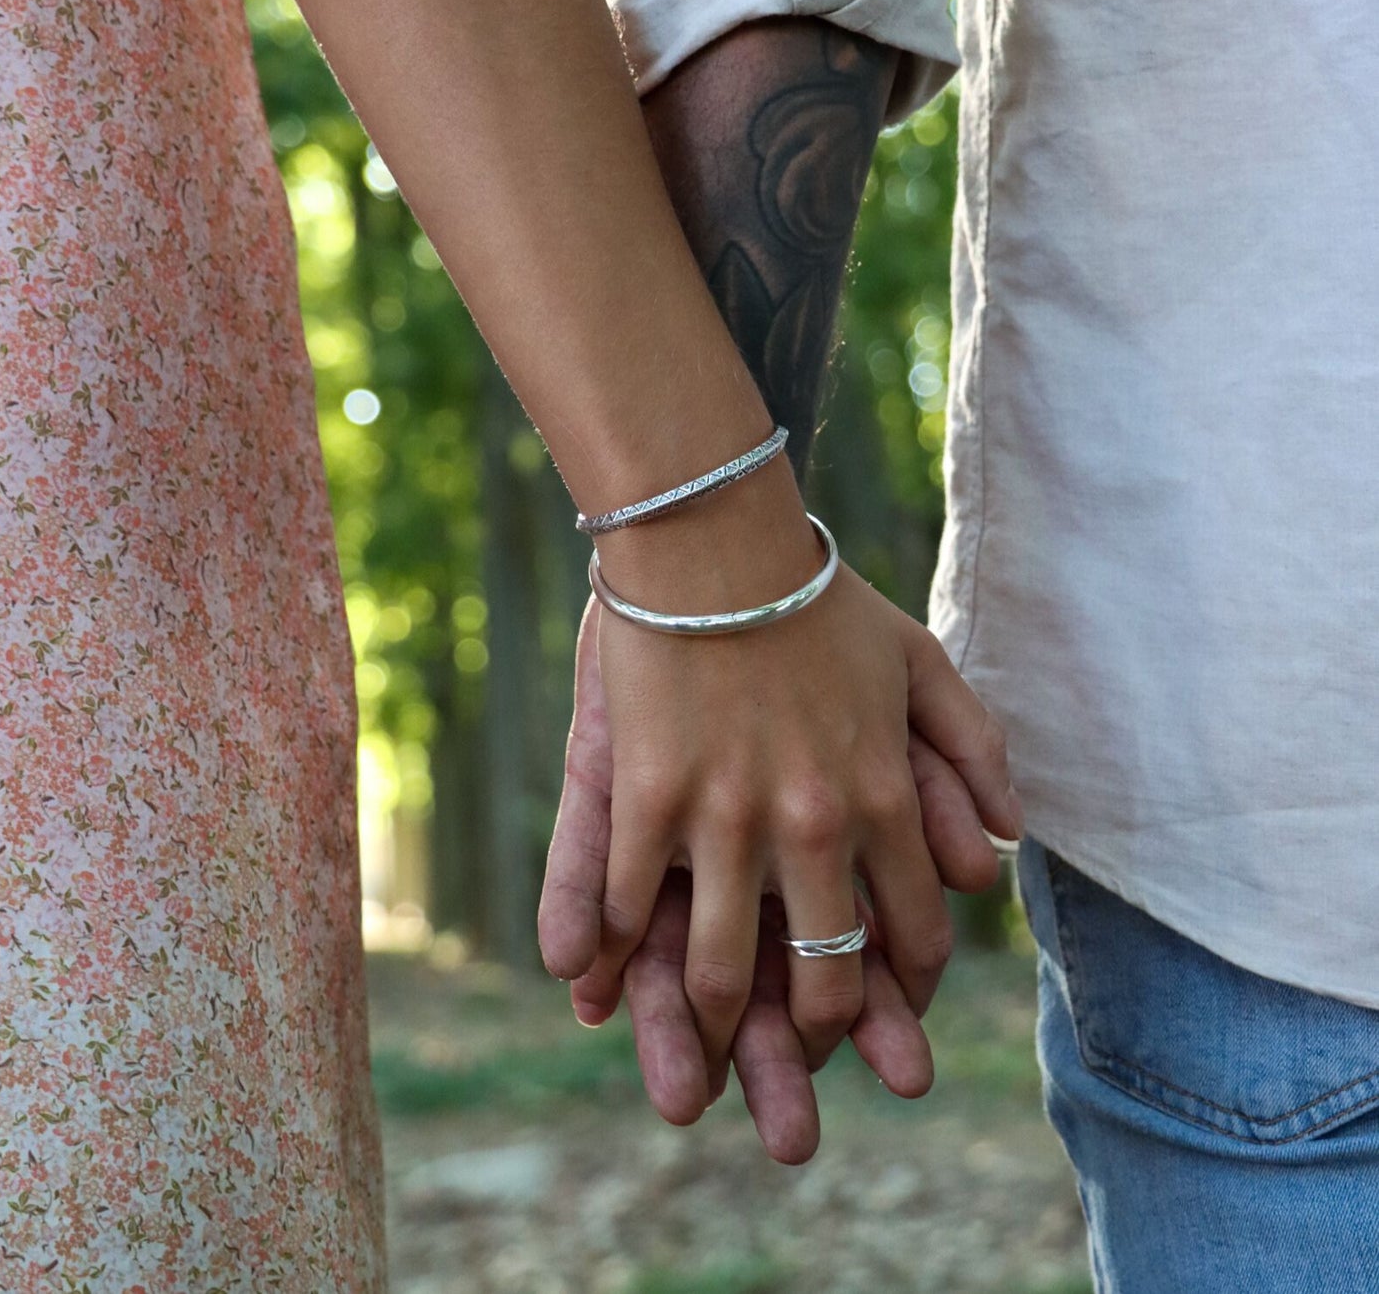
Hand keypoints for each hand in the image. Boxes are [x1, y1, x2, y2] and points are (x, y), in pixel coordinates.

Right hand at [539, 588, 1018, 1121]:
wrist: (718, 540)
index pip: (913, 938)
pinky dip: (616, 961)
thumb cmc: (817, 598)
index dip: (899, 996)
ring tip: (703, 1065)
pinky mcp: (647, 796)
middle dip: (814, 1046)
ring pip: (723, 968)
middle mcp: (814, 825)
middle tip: (797, 1070)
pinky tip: (604, 990)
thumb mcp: (922, 661)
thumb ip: (976, 751)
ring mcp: (725, 816)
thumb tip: (1005, 846)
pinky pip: (632, 907)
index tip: (880, 1015)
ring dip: (713, 1032)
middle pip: (823, 977)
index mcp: (884, 798)